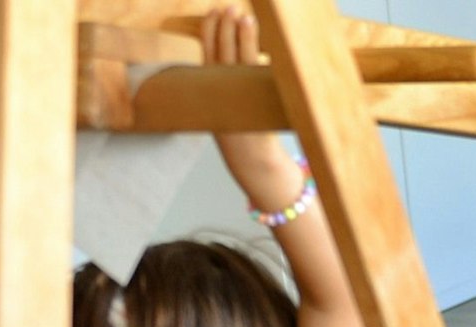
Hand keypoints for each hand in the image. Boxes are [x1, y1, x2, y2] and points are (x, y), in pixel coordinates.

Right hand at [201, 7, 297, 205]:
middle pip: (220, 54)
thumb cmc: (243, 130)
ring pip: (238, 63)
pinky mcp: (255, 106)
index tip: (214, 11)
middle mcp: (220, 93)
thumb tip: (234, 55)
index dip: (210, 31)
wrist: (253, 162)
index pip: (207, 54)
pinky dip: (259, 60)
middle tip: (228, 7)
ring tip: (246, 17)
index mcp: (210, 91)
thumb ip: (226, 81)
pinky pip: (256, 78)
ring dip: (242, 38)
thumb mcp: (227, 104)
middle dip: (224, 28)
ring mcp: (238, 100)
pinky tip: (268, 45)